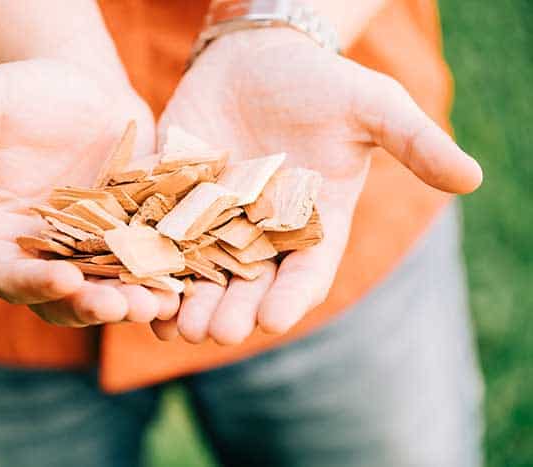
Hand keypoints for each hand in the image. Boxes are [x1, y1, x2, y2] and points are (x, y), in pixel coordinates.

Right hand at [0, 59, 179, 326]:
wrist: (78, 86)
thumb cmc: (19, 92)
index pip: (9, 274)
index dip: (32, 282)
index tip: (62, 278)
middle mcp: (43, 253)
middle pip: (62, 296)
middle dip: (91, 304)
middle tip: (121, 306)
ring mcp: (89, 251)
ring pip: (109, 288)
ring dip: (133, 301)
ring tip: (159, 303)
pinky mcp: (129, 239)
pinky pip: (144, 267)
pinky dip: (163, 278)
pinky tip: (186, 283)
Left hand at [153, 29, 481, 343]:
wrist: (261, 58)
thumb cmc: (322, 83)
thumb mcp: (373, 108)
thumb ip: (415, 142)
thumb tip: (473, 178)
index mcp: (310, 227)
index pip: (304, 274)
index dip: (290, 297)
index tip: (273, 319)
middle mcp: (260, 234)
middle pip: (246, 285)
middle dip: (231, 310)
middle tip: (214, 331)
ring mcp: (215, 219)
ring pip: (199, 272)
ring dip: (185, 299)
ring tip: (169, 322)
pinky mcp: (175, 198)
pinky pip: (160, 237)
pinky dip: (148, 259)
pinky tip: (133, 280)